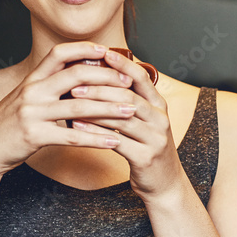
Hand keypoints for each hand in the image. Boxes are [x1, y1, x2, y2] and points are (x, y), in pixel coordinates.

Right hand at [0, 42, 138, 177]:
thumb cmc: (9, 125)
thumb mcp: (25, 98)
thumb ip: (48, 86)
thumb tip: (77, 78)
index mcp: (32, 79)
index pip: (59, 53)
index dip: (85, 49)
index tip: (108, 51)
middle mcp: (32, 91)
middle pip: (76, 75)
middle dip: (107, 77)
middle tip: (129, 82)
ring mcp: (33, 113)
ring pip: (79, 106)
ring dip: (109, 108)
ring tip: (131, 111)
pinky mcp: (34, 136)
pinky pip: (72, 136)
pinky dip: (96, 139)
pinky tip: (113, 142)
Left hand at [68, 48, 184, 198]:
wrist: (164, 184)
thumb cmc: (147, 148)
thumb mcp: (144, 121)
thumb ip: (129, 102)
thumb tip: (102, 77)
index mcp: (160, 105)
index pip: (141, 77)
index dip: (123, 64)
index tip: (102, 53)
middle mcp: (161, 118)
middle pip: (128, 95)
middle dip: (99, 86)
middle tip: (75, 81)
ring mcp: (155, 138)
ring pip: (121, 117)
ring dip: (93, 107)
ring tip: (71, 100)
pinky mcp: (146, 157)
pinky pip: (116, 141)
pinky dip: (94, 131)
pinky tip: (77, 125)